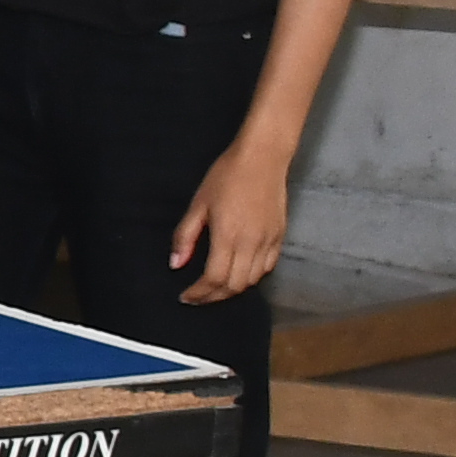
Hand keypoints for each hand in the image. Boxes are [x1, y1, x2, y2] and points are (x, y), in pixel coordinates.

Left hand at [171, 136, 294, 304]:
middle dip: (213, 297)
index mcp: (228, 236)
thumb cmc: (226, 176)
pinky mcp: (280, 236)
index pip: (214, 278)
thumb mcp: (198, 204)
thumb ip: (186, 236)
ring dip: (232, 290)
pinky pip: (267, 267)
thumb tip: (176, 264)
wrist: (262, 158)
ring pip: (252, 280)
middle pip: (234, 286)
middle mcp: (251, 243)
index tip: (186, 297)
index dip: (199, 293)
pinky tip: (238, 273)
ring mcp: (269, 241)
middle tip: (197, 297)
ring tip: (215, 288)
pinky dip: (252, 277)